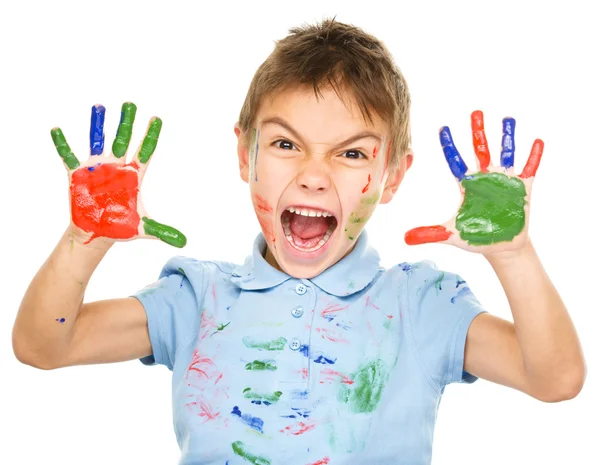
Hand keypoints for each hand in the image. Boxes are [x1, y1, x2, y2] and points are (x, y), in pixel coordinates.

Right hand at [51, 102, 185, 247]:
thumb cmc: (120, 226)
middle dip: (126, 123)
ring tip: (100, 107)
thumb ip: (162, 231)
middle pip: (123, 140)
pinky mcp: (77, 175)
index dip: (150, 136)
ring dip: (98, 126)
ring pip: (97, 141)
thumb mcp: (143, 229)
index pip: (145, 151)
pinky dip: (62, 144)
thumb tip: (184, 242)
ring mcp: (96, 168)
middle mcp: (115, 167)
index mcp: (133, 175)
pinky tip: (57, 130)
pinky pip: (68, 156)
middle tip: (130, 103)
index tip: (157, 118)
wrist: (96, 232)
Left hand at [404, 110, 542, 254]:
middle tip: (475, 112)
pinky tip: (536, 141)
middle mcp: (486, 178)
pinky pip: (529, 169)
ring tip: (508, 118)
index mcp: (468, 185)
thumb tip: (404, 238)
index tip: (443, 128)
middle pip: (480, 150)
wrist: (501, 247)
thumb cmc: (476, 236)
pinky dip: (533, 156)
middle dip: (478, 132)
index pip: (456, 161)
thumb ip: (429, 234)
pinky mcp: (522, 189)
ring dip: (507, 137)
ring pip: (506, 154)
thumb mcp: (451, 234)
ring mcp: (505, 181)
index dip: (450, 145)